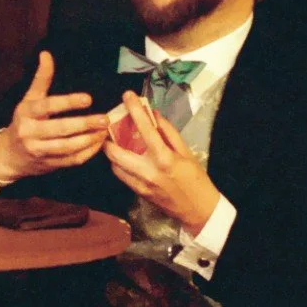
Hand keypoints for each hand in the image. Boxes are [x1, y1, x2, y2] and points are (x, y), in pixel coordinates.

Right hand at [0, 51, 108, 182]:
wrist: (9, 155)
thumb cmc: (22, 121)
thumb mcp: (28, 99)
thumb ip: (41, 79)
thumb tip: (46, 54)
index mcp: (26, 113)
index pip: (48, 106)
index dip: (68, 102)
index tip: (88, 98)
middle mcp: (29, 132)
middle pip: (60, 129)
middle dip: (84, 124)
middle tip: (104, 119)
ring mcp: (39, 151)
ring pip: (68, 147)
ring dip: (89, 140)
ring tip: (104, 131)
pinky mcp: (49, 165)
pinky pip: (72, 160)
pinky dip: (88, 152)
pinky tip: (98, 143)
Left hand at [103, 91, 220, 234]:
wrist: (199, 210)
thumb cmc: (196, 179)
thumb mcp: (186, 152)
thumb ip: (168, 132)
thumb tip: (153, 114)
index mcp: (164, 158)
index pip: (145, 129)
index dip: (134, 109)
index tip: (127, 95)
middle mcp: (148, 171)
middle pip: (115, 151)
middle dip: (107, 137)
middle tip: (109, 126)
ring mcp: (141, 184)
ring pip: (114, 164)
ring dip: (111, 151)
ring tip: (114, 140)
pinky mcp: (138, 193)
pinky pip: (120, 175)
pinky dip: (118, 164)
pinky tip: (123, 157)